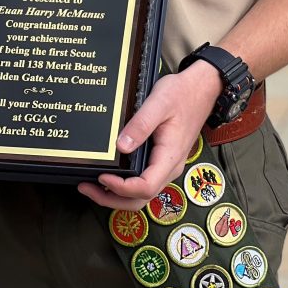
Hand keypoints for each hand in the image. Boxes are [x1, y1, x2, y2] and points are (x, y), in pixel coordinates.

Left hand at [77, 62, 218, 209]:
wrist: (201, 88)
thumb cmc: (182, 94)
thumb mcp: (159, 103)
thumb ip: (141, 125)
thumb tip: (121, 146)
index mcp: (170, 157)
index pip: (145, 187)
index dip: (121, 187)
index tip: (102, 175)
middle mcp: (169, 167)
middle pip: (141, 198)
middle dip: (112, 199)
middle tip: (86, 188)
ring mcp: (166, 165)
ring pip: (142, 193)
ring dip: (116, 194)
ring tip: (92, 185)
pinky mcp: (161, 159)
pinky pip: (143, 180)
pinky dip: (124, 184)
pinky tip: (110, 174)